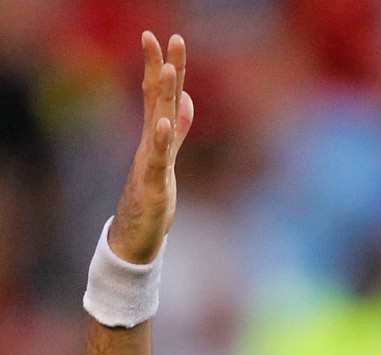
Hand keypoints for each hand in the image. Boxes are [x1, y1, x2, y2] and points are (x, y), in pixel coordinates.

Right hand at [110, 33, 194, 263]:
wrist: (136, 234)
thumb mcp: (168, 158)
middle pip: (157, 99)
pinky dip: (161, 139)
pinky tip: (163, 122)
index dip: (166, 66)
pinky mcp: (152, 182)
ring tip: (167, 69)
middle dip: (161, 67)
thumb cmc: (151, 196)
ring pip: (157, 122)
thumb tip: (186, 101)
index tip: (168, 36)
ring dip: (162, 96)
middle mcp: (151, 142)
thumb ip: (177, 130)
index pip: (161, 94)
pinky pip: (157, 158)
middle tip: (158, 36)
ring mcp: (150, 160)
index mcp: (158, 136)